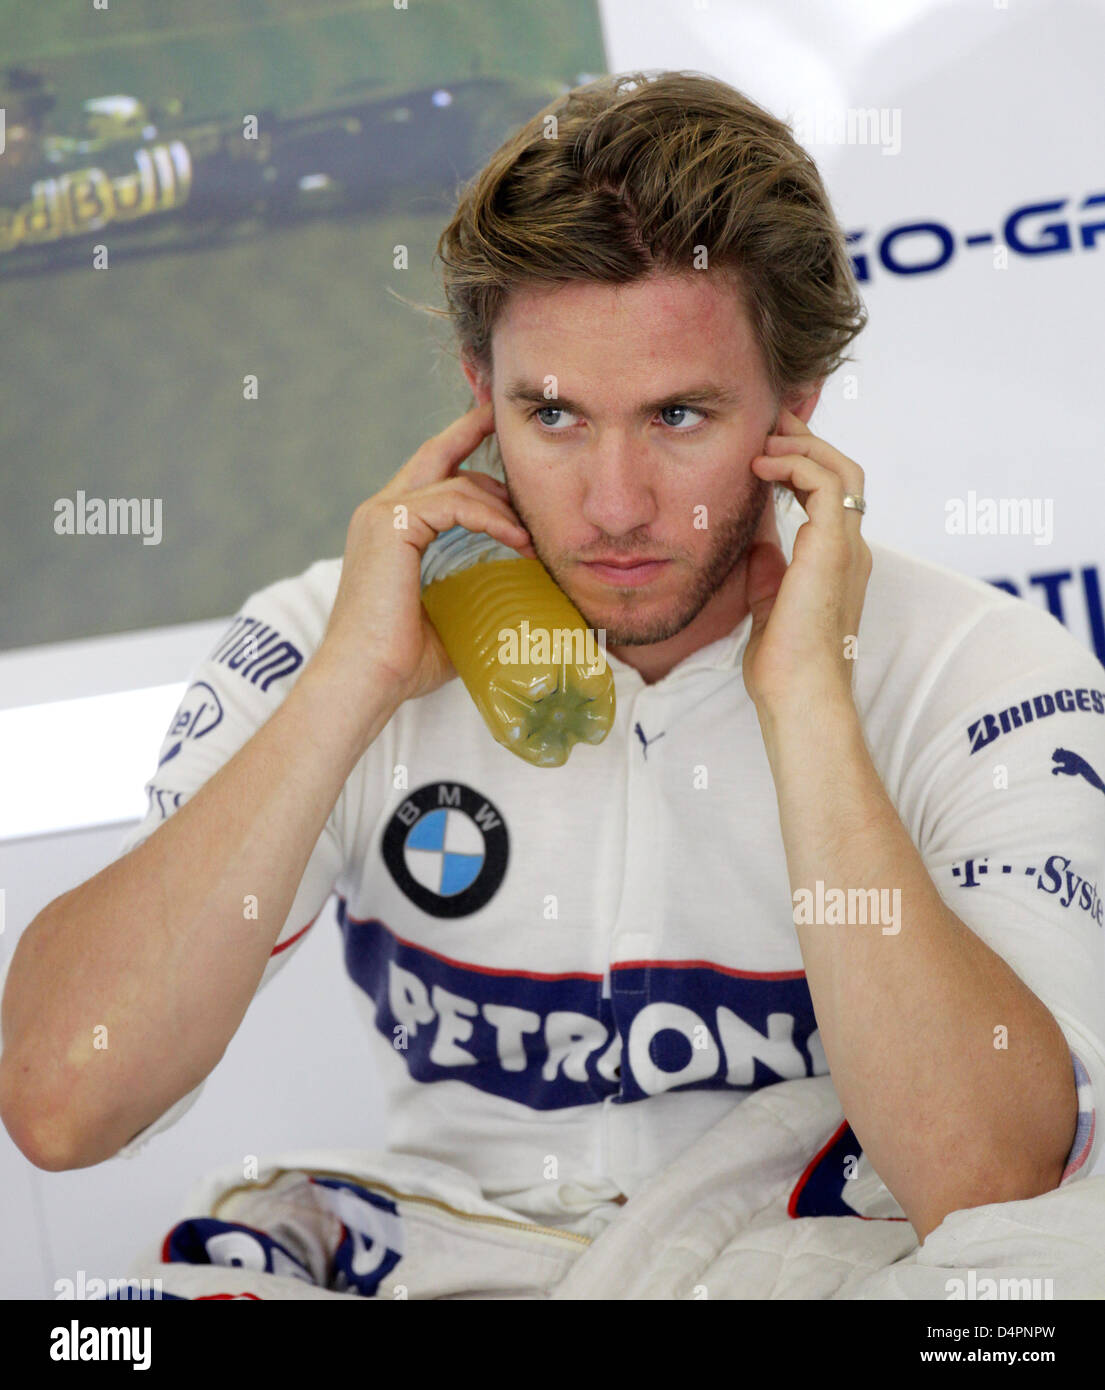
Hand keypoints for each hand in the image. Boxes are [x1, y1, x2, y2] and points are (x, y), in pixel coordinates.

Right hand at [316, 401, 534, 712]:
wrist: (364, 681)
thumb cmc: (401, 664)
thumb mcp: (450, 619)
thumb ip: (476, 596)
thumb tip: (522, 603)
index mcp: (388, 531)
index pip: (430, 474)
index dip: (462, 449)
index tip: (495, 435)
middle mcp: (380, 514)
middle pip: (438, 455)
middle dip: (477, 435)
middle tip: (516, 432)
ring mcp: (381, 515)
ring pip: (455, 482)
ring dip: (501, 505)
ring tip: (530, 537)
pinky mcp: (390, 524)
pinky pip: (453, 501)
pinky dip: (490, 517)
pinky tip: (516, 540)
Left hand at [742, 407, 871, 712]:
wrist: (799, 696)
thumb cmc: (783, 664)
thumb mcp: (769, 603)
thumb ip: (768, 569)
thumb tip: (756, 541)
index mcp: (838, 561)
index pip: (830, 495)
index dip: (803, 463)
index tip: (768, 446)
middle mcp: (850, 549)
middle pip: (842, 472)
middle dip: (807, 440)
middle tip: (771, 421)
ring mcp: (847, 547)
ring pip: (840, 470)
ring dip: (802, 445)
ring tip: (765, 437)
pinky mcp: (834, 549)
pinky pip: (824, 484)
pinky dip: (795, 464)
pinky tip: (762, 465)